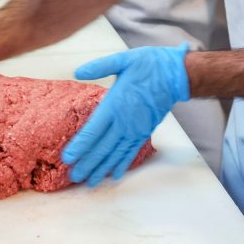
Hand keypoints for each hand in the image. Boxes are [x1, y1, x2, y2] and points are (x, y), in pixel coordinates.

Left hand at [61, 43, 189, 186]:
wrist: (176, 75)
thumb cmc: (149, 65)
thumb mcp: (123, 60)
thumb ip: (99, 67)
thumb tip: (77, 71)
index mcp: (115, 105)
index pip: (93, 131)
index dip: (79, 147)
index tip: (67, 158)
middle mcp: (124, 122)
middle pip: (102, 148)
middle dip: (87, 164)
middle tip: (74, 178)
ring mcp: (136, 129)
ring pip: (116, 154)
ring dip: (102, 169)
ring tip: (90, 183)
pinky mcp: (145, 131)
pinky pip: (131, 152)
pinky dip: (122, 164)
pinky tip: (114, 175)